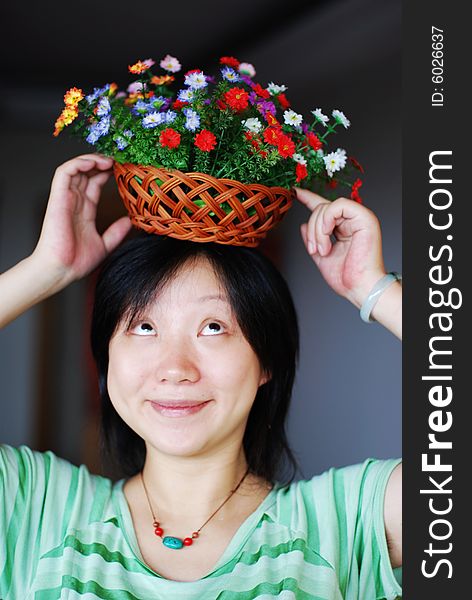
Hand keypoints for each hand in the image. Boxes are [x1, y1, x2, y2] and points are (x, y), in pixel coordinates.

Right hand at [32, 154, 131, 289]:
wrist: (61, 270)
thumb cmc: (76, 262)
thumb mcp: (105, 244)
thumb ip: (116, 232)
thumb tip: (131, 221)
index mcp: (84, 211)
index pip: (95, 184)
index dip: (108, 174)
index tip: (124, 171)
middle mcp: (75, 202)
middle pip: (87, 173)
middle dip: (102, 163)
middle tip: (119, 160)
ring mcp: (66, 198)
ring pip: (76, 168)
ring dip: (92, 159)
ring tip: (109, 160)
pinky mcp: (57, 197)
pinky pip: (64, 172)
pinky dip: (78, 163)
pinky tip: (94, 164)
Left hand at [296, 187, 385, 307]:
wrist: (358, 288)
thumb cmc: (346, 278)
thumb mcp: (321, 256)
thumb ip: (312, 239)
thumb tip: (303, 225)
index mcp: (344, 228)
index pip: (325, 208)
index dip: (308, 198)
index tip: (294, 192)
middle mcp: (352, 221)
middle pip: (321, 209)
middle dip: (312, 230)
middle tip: (314, 250)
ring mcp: (359, 218)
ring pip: (327, 207)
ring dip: (318, 230)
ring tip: (323, 249)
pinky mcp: (365, 217)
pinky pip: (339, 205)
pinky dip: (327, 219)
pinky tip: (328, 234)